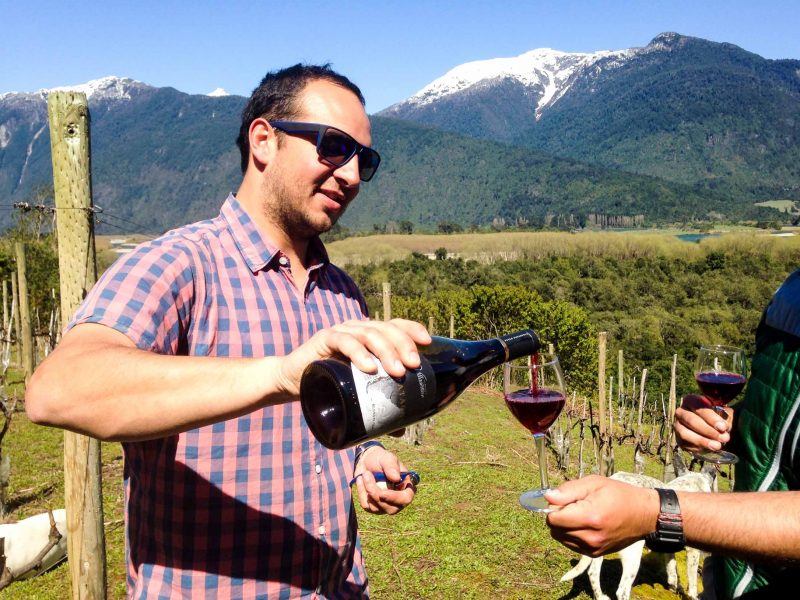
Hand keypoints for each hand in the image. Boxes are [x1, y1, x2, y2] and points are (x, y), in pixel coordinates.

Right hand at [276, 318, 431, 397]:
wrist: (292, 382)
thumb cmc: (329, 385)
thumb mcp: (356, 393)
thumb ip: (376, 407)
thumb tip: (400, 429)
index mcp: (369, 336)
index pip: (395, 325)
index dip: (412, 329)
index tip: (428, 343)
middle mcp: (357, 329)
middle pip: (386, 328)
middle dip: (403, 345)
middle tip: (413, 366)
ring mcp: (341, 332)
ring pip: (368, 333)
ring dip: (385, 351)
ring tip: (396, 371)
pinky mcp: (323, 339)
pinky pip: (343, 341)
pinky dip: (358, 352)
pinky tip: (368, 367)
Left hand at [352, 446, 416, 514]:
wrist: (367, 462)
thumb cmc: (380, 459)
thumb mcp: (387, 458)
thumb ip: (391, 466)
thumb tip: (396, 478)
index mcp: (406, 487)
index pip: (406, 499)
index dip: (395, 498)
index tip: (382, 493)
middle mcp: (398, 500)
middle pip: (390, 508)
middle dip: (376, 493)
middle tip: (366, 474)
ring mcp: (386, 506)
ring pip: (376, 508)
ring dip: (367, 490)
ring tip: (364, 474)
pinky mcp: (374, 507)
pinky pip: (366, 505)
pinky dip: (361, 492)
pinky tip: (360, 480)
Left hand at [544, 475, 658, 556]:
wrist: (644, 515)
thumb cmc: (619, 495)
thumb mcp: (594, 483)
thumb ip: (568, 490)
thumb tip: (548, 497)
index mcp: (589, 517)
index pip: (553, 518)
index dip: (553, 507)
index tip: (564, 500)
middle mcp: (590, 537)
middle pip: (554, 529)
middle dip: (557, 516)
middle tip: (573, 506)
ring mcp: (593, 548)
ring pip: (560, 538)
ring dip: (563, 526)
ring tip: (580, 515)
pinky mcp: (595, 554)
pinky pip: (571, 544)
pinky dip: (571, 534)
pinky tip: (584, 524)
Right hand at [674, 394, 732, 453]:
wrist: (715, 429)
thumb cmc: (719, 418)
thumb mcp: (724, 414)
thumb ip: (724, 419)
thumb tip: (723, 428)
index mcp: (691, 400)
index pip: (698, 407)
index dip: (711, 418)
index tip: (723, 427)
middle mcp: (681, 411)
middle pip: (691, 420)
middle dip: (708, 430)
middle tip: (724, 438)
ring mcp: (677, 425)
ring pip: (685, 433)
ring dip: (701, 440)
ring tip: (717, 446)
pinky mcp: (678, 438)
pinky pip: (685, 444)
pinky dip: (698, 447)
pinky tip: (710, 449)